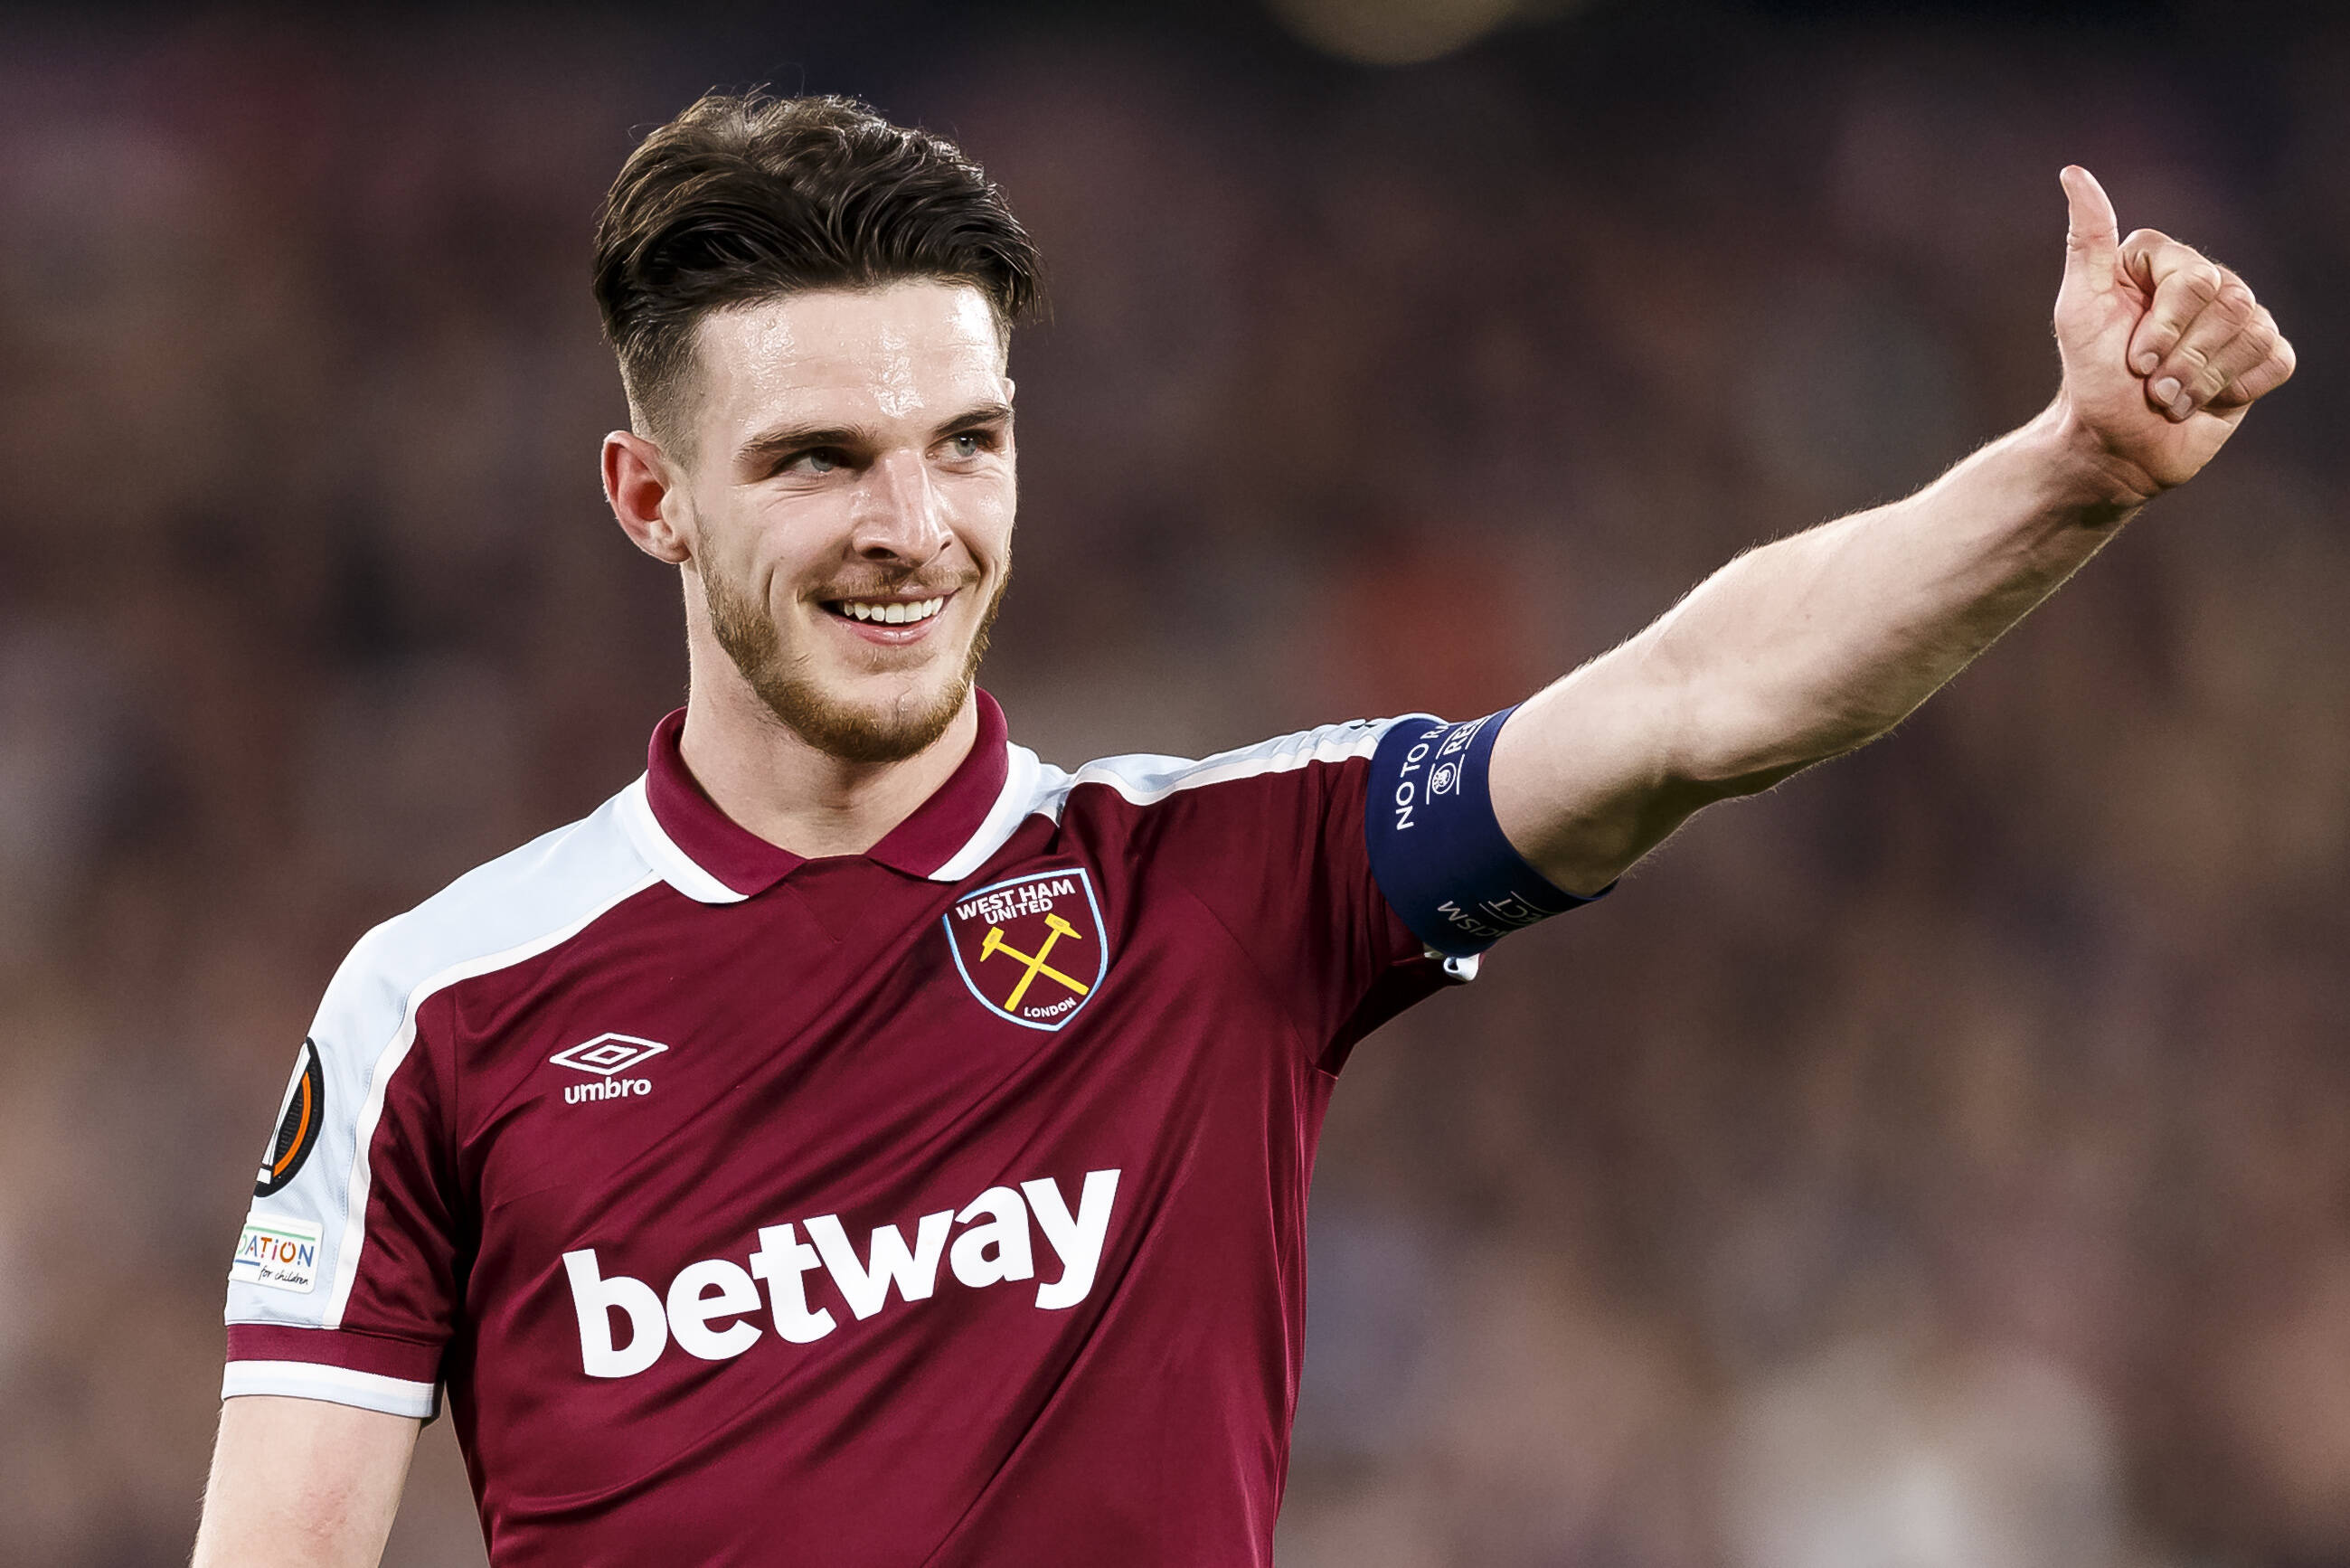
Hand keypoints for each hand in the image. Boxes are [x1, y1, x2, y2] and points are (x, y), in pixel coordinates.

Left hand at [2052, 165, 2294, 498]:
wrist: (2113, 444)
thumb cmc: (2090, 377)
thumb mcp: (2079, 306)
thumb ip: (2087, 239)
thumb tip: (2074, 172)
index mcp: (2166, 263)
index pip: (2195, 278)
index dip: (2164, 326)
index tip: (2133, 357)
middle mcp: (2209, 283)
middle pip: (2230, 306)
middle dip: (2183, 358)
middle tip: (2150, 382)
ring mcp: (2240, 319)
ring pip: (2253, 334)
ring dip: (2201, 380)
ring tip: (2168, 397)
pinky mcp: (2262, 358)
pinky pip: (2275, 360)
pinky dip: (2234, 389)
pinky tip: (2205, 400)